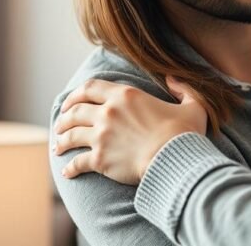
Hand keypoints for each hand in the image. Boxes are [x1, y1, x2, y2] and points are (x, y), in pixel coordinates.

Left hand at [53, 76, 206, 184]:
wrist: (175, 159)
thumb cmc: (184, 133)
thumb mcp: (192, 105)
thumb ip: (183, 88)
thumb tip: (173, 78)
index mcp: (125, 95)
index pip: (90, 87)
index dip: (76, 93)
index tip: (71, 101)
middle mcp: (108, 112)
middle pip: (75, 111)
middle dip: (64, 117)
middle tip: (60, 124)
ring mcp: (101, 136)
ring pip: (71, 135)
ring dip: (62, 140)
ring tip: (58, 146)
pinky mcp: (100, 159)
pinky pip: (77, 162)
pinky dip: (70, 168)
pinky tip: (67, 172)